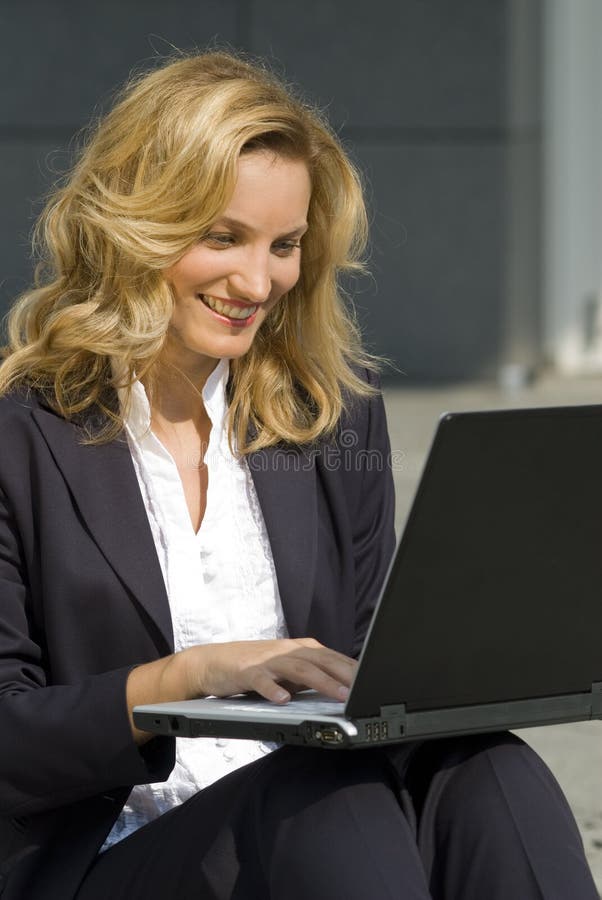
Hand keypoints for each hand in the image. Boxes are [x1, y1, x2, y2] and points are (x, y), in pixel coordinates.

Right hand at [181, 638, 356, 703]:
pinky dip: (273, 689)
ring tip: (339, 695)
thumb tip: (343, 687)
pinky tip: (283, 699)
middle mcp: (286, 650)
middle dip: (345, 674)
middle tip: (364, 690)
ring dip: (321, 682)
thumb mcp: (287, 670)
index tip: (374, 681)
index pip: (332, 657)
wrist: (213, 662)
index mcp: (299, 649)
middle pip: (320, 660)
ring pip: (298, 669)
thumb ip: (311, 676)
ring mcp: (267, 660)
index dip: (353, 669)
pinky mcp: (247, 671)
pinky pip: (262, 680)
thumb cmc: (254, 667)